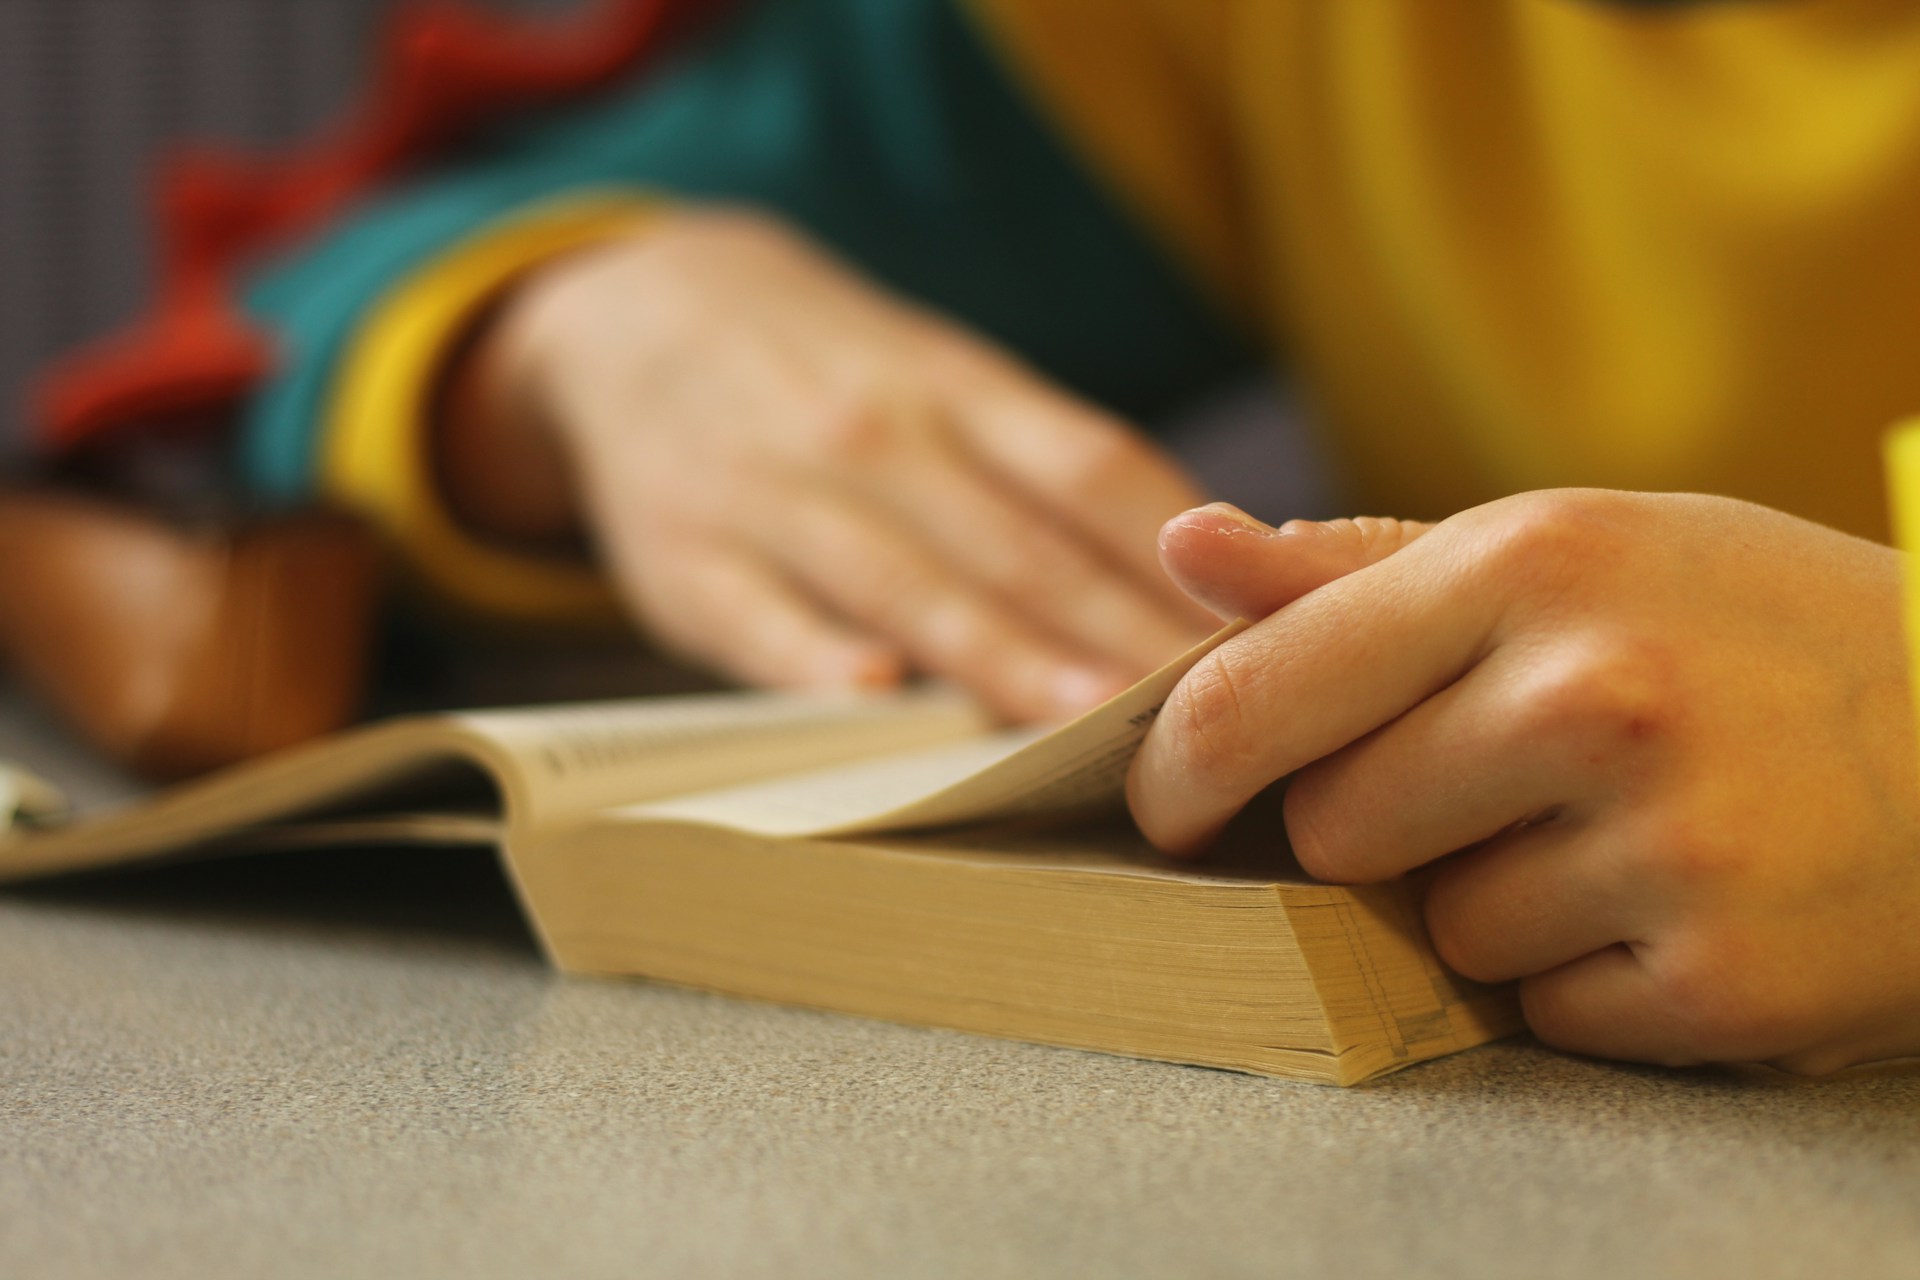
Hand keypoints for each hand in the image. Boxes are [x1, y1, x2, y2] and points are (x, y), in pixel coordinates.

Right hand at [445, 209, 1213, 719]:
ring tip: (1087, 717)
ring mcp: (778, 499)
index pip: (1091, 472)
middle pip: (1019, 543)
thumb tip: (1204, 563)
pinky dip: (817, 654)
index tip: (1259, 630)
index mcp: (956, 389)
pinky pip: (761, 618)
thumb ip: (1048, 466)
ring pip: (908, 583)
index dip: (1180, 554)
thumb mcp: (940, 379)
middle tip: (1211, 713)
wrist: (638, 315)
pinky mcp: (691, 566)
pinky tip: (880, 693)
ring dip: (1002, 652)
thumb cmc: (837, 377)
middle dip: (1119, 631)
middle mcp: (877, 438)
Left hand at [1127, 491, 1919, 1071]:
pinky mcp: (1727, 981)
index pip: (1257, 696)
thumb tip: (1182, 548)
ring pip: (1443, 936)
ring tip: (1626, 837)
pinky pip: (1548, 1017)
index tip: (1170, 803)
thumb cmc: (1749, 630)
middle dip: (1386, 829)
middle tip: (1503, 786)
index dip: (1184, 769)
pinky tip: (1684, 905)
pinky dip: (1594, 984)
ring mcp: (1669, 844)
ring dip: (1499, 909)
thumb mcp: (1572, 552)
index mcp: (1532, 562)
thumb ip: (1360, 570)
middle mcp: (1594, 695)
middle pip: (1333, 831)